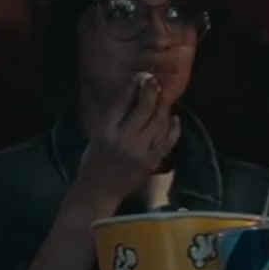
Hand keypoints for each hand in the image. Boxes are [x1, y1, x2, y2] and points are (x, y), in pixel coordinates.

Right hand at [72, 74, 180, 214]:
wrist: (99, 192)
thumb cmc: (94, 162)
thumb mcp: (97, 136)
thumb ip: (113, 117)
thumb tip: (131, 94)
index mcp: (106, 131)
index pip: (122, 103)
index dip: (133, 87)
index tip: (140, 77)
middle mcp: (123, 139)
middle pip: (143, 109)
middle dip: (150, 92)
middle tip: (155, 81)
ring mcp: (140, 151)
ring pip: (157, 123)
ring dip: (162, 107)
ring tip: (163, 97)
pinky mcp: (151, 162)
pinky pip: (167, 142)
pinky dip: (173, 128)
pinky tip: (174, 118)